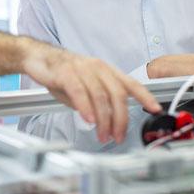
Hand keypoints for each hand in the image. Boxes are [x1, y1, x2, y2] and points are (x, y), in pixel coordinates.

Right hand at [22, 41, 161, 143]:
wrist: (37, 57)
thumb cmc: (60, 72)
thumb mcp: (83, 86)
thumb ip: (96, 100)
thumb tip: (105, 119)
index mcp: (105, 70)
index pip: (130, 83)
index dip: (145, 96)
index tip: (156, 108)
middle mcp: (97, 67)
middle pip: (118, 94)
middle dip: (121, 119)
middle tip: (118, 136)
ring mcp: (82, 69)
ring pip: (100, 96)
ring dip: (104, 120)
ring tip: (103, 134)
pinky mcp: (66, 72)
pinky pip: (80, 92)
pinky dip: (86, 108)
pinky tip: (89, 120)